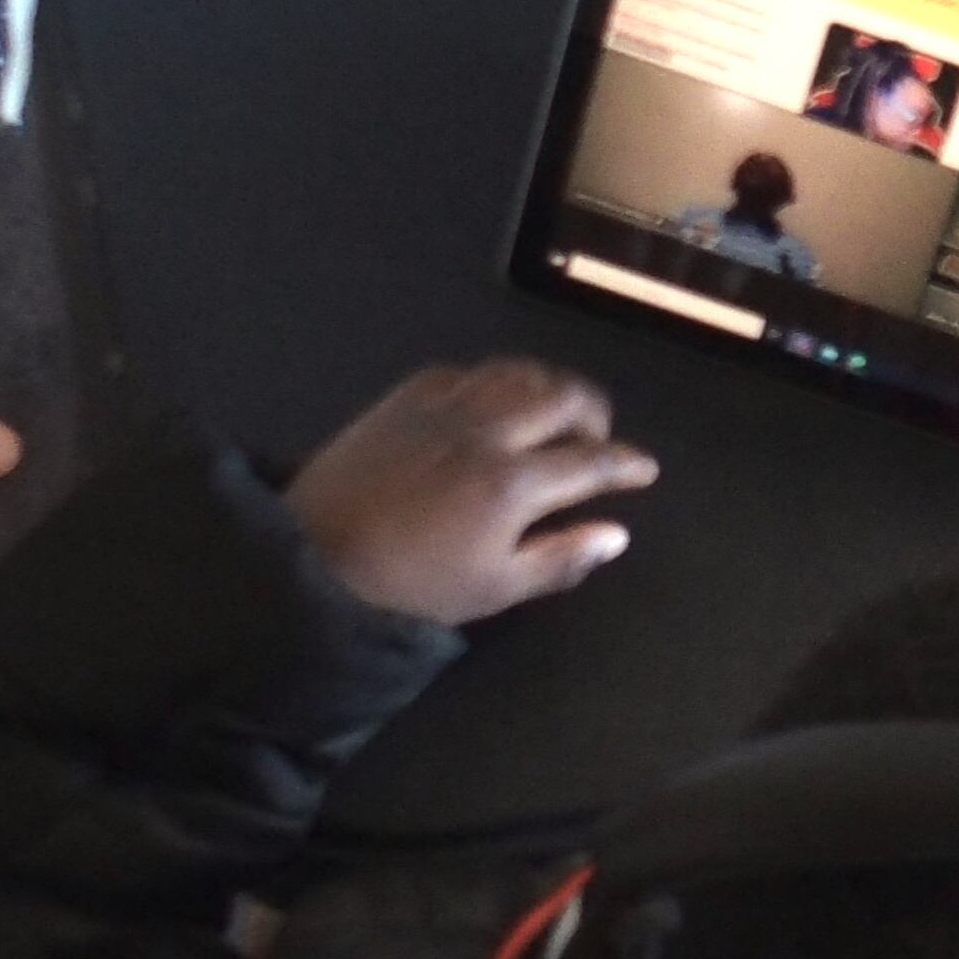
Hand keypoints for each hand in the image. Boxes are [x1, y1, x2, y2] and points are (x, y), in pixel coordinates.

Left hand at [283, 361, 658, 625]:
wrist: (315, 559)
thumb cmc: (411, 585)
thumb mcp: (494, 588)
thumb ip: (561, 558)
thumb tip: (616, 534)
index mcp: (513, 483)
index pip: (591, 461)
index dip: (626, 464)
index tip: (644, 469)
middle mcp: (487, 431)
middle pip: (563, 396)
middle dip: (595, 413)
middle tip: (598, 438)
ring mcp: (445, 406)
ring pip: (517, 373)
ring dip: (549, 387)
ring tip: (554, 413)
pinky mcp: (407, 396)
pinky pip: (468, 370)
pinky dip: (495, 381)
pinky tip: (494, 403)